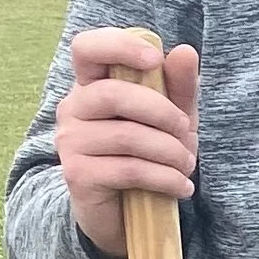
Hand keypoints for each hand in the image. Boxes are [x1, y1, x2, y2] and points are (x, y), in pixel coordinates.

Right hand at [55, 28, 199, 258]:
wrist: (126, 212)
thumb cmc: (149, 153)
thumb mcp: (171, 117)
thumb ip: (179, 86)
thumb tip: (186, 52)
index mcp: (92, 84)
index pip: (86, 48)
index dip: (118, 46)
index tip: (155, 60)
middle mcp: (73, 108)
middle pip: (113, 95)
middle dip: (162, 112)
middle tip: (187, 132)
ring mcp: (70, 142)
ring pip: (127, 136)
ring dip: (170, 152)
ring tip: (187, 165)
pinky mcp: (77, 175)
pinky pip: (129, 170)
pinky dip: (165, 178)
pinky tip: (181, 186)